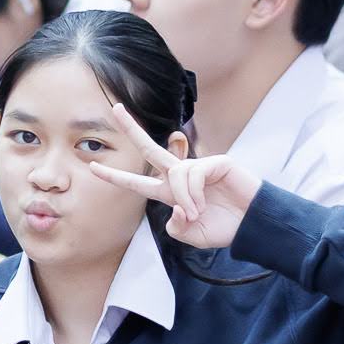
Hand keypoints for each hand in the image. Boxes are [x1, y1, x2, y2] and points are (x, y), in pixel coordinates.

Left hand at [85, 109, 257, 251]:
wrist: (252, 226)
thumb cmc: (224, 229)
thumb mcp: (190, 235)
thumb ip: (174, 228)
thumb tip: (175, 210)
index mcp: (170, 193)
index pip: (138, 182)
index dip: (115, 176)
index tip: (91, 167)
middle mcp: (181, 176)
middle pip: (150, 149)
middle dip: (131, 129)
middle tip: (114, 108)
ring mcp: (199, 167)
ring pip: (175, 175)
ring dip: (184, 198)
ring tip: (197, 213)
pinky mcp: (217, 162)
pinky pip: (191, 174)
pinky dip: (193, 192)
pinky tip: (204, 203)